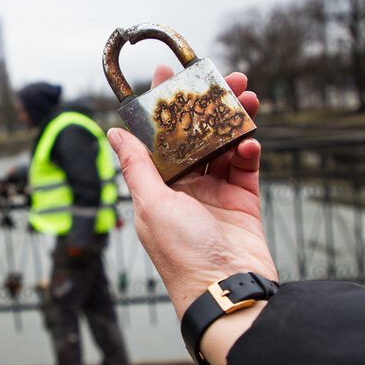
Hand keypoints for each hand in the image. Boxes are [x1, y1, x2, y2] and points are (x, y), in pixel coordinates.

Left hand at [107, 66, 277, 319]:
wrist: (227, 291)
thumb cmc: (182, 255)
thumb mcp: (152, 205)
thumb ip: (137, 165)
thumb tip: (114, 132)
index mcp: (157, 187)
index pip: (160, 137)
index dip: (165, 106)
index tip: (170, 74)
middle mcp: (184, 187)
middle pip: (196, 136)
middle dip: (207, 106)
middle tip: (222, 77)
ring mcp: (215, 193)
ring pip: (224, 145)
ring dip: (234, 120)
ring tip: (246, 96)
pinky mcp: (243, 201)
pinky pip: (246, 166)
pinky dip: (249, 150)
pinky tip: (250, 142)